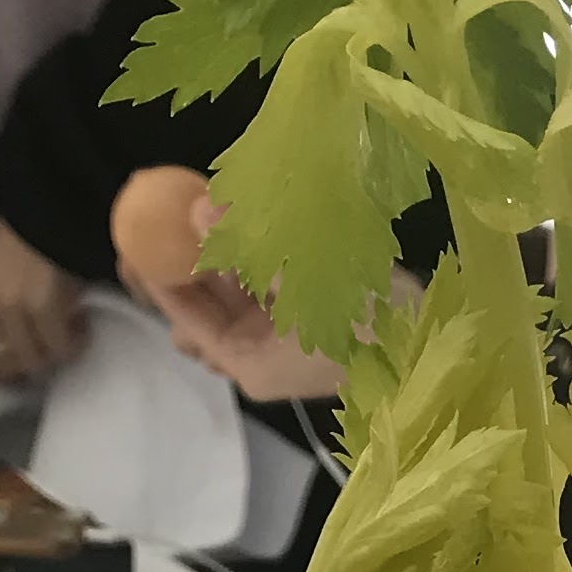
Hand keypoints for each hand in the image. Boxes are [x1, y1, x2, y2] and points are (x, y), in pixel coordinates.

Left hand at [0, 216, 87, 387]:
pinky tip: (81, 328)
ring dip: (52, 355)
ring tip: (67, 337)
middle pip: (0, 361)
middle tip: (46, 356)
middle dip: (24, 367)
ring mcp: (13, 308)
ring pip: (31, 359)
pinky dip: (73, 344)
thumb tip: (10, 339)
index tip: (13, 371)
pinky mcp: (43, 310)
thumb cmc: (29, 231)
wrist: (53, 205)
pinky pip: (59, 348)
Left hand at [112, 165, 343, 401]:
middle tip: (164, 223)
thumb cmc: (364, 320)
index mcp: (249, 365)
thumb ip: (244, 246)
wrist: (435, 342)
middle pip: (208, 314)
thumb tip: (197, 207)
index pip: (188, 322)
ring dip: (220, 264)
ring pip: (236, 303)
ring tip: (202, 217)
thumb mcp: (297, 276)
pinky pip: (264, 297)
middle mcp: (261, 362)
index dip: (161, 282)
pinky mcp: (312, 328)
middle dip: (189, 271)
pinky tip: (245, 229)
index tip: (137, 244)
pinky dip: (250, 267)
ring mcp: (288, 348)